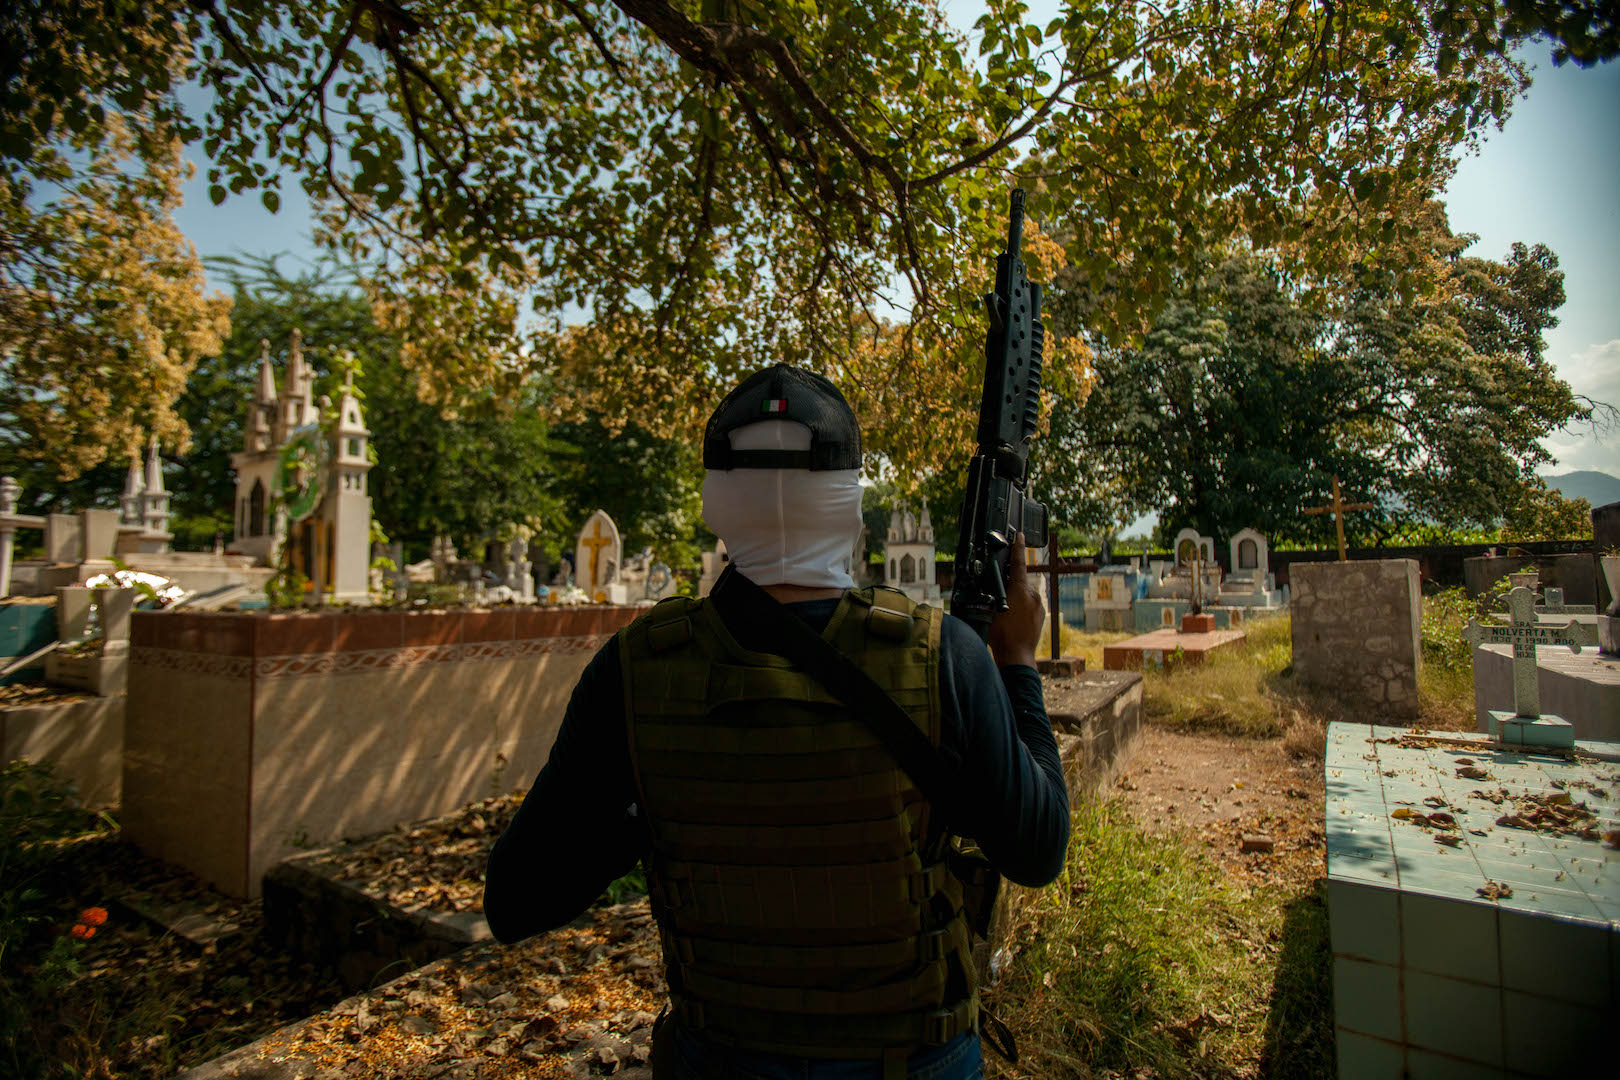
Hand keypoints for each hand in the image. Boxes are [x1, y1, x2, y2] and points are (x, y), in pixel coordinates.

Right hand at [987, 532, 1044, 668]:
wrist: (1017, 657)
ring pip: (1024, 593)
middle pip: (1019, 581)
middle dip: (1010, 584)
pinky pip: (1029, 604)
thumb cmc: (1001, 635)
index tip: (1019, 535)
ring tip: (1004, 614)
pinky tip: (1012, 620)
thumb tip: (994, 582)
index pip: (1018, 563)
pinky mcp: (1041, 615)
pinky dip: (1021, 607)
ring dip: (1015, 598)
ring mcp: (1039, 606)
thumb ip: (995, 593)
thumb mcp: (991, 609)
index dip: (1017, 548)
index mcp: (1020, 590)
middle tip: (998, 596)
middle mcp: (1033, 595)